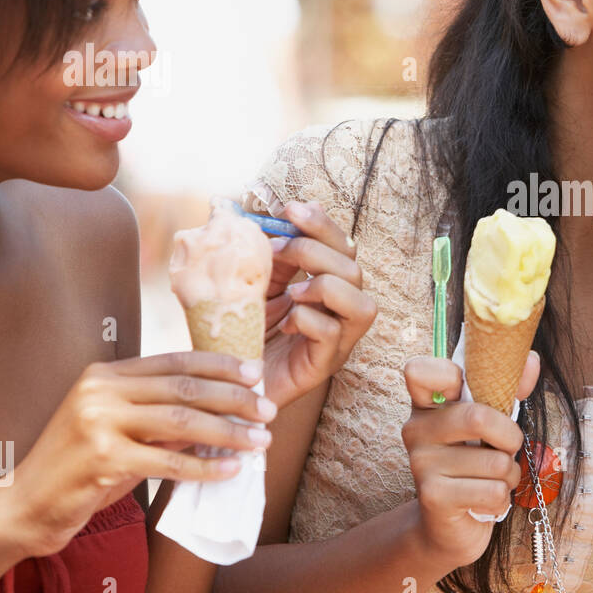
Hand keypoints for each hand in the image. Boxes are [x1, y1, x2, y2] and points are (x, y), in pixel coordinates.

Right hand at [5, 353, 273, 558]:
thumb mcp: (121, 431)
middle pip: (185, 387)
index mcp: (105, 375)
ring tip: (260, 441)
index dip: (220, 366)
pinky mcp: (102, 458)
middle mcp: (100, 390)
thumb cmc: (78, 469)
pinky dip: (205, 466)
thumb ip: (162, 416)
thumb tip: (220, 410)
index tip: (255, 374)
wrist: (24, 506)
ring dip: (229, 432)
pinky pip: (169, 460)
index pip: (176, 360)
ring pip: (183, 420)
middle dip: (234, 398)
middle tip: (268, 410)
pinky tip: (231, 470)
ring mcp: (99, 422)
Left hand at [259, 200, 377, 406]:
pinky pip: (333, 335)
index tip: (289, 209)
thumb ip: (256, 252)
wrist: (231, 384)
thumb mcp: (249, 283)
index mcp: (325, 284)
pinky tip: (285, 324)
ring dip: (324, 287)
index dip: (322, 223)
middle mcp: (338, 310)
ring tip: (290, 292)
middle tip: (277, 250)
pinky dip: (308, 321)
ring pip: (362, 305)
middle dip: (315, 250)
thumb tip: (240, 210)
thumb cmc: (242, 332)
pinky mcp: (324, 364)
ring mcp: (337, 339)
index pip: (341, 245)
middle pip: (354, 269)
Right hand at [401, 353, 538, 570]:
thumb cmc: (474, 465)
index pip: (420, 371)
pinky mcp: (433, 497)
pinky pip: (493, 490)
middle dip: (510, 438)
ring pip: (495, 461)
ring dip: (509, 474)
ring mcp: (421, 464)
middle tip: (506, 449)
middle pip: (479, 417)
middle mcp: (416, 430)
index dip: (449, 373)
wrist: (449, 526)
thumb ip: (508, 390)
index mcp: (426, 405)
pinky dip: (502, 498)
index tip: (468, 390)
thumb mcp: (491, 424)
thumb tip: (530, 360)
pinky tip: (485, 501)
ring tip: (493, 480)